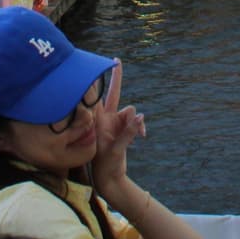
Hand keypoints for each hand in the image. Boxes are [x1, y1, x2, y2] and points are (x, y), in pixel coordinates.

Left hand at [90, 62, 147, 198]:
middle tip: (117, 60)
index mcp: (98, 122)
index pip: (97, 98)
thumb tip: (139, 113)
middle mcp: (105, 119)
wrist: (109, 178)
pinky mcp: (122, 129)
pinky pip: (135, 121)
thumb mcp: (116, 149)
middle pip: (113, 94)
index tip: (97, 67)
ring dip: (136, 121)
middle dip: (117, 79)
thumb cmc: (106, 165)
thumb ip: (127, 132)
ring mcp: (114, 123)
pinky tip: (142, 137)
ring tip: (139, 135)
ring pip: (130, 112)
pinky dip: (139, 126)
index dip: (98, 83)